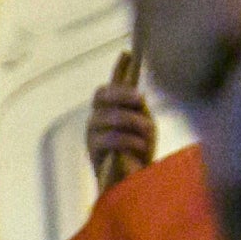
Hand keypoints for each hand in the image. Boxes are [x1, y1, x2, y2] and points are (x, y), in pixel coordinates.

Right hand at [86, 51, 157, 192]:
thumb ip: (138, 110)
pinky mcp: (94, 149)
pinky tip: (140, 147)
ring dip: (132, 121)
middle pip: (102, 94)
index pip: (111, 85)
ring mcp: (93, 133)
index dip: (118, 68)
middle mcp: (96, 119)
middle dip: (122, 94)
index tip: (128, 52)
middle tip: (140, 99)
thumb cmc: (139, 157)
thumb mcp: (143, 128)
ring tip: (148, 132)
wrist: (130, 187)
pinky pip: (111, 136)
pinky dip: (130, 139)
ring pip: (109, 115)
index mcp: (109, 112)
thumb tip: (136, 93)